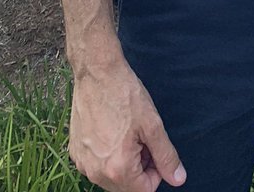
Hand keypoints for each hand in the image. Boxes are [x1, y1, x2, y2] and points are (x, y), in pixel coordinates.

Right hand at [68, 60, 185, 191]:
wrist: (97, 73)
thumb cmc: (125, 95)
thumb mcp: (153, 125)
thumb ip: (166, 156)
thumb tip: (178, 179)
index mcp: (118, 168)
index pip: (145, 190)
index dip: (156, 171)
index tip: (154, 148)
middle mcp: (96, 173)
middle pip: (126, 188)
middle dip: (139, 169)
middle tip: (141, 139)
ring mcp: (83, 163)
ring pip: (110, 178)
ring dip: (123, 164)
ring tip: (126, 134)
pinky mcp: (75, 152)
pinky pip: (95, 166)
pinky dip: (106, 157)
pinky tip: (110, 132)